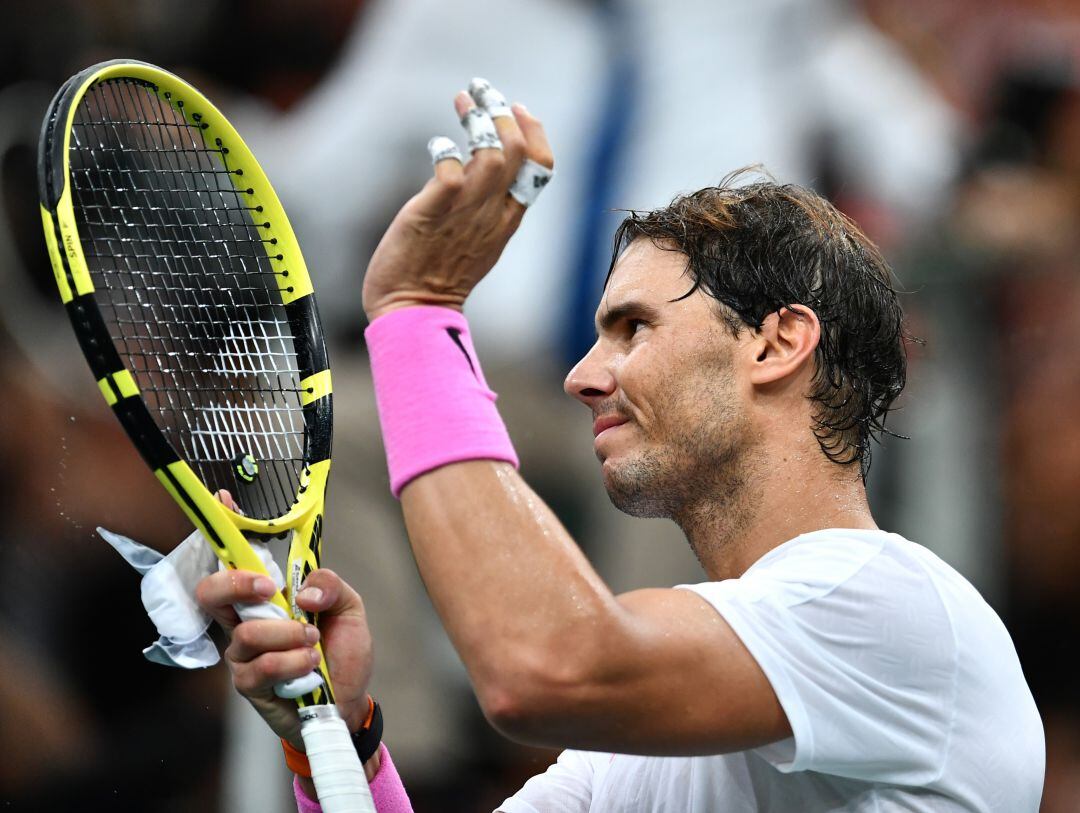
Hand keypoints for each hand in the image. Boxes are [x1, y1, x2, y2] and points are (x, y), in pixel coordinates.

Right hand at [194, 500, 372, 747]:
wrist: (349, 702)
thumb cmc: (342, 651)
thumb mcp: (350, 608)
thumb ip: (331, 585)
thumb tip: (302, 591)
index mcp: (267, 595)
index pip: (236, 559)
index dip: (225, 529)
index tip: (224, 500)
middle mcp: (245, 619)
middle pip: (211, 591)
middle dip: (237, 583)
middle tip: (270, 589)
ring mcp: (242, 652)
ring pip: (249, 632)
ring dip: (290, 635)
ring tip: (314, 643)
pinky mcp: (248, 684)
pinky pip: (262, 666)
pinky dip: (294, 663)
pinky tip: (310, 668)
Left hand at [362, 81, 553, 320]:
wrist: (413, 310)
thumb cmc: (438, 278)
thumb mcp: (476, 241)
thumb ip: (484, 208)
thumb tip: (474, 170)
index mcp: (507, 220)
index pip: (542, 167)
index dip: (535, 131)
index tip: (518, 108)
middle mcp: (492, 213)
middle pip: (518, 151)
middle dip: (503, 111)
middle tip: (481, 89)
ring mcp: (465, 213)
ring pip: (491, 154)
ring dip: (479, 121)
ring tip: (463, 102)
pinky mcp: (433, 213)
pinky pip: (449, 170)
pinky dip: (444, 150)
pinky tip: (437, 146)